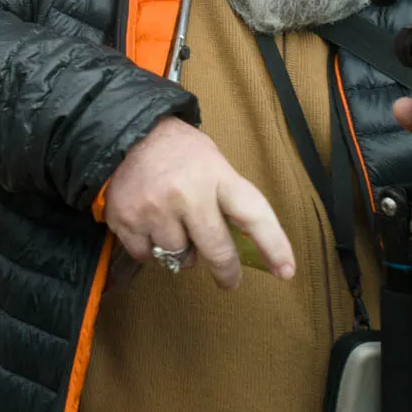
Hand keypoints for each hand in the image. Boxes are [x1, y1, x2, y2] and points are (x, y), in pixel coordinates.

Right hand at [103, 119, 295, 288]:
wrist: (126, 132)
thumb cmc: (178, 150)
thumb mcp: (212, 161)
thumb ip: (226, 198)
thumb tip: (243, 245)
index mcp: (215, 174)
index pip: (253, 214)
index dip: (273, 245)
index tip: (286, 270)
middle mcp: (186, 193)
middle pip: (217, 250)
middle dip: (226, 270)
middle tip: (229, 280)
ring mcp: (154, 209)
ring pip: (179, 256)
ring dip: (181, 250)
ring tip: (172, 225)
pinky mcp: (127, 220)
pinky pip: (148, 256)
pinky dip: (150, 248)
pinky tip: (148, 224)